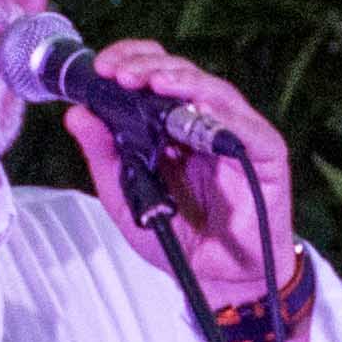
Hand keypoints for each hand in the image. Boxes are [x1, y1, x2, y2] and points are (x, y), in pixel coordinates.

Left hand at [59, 39, 300, 326]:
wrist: (217, 280)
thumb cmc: (177, 237)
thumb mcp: (125, 197)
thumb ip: (103, 156)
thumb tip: (76, 113)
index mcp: (170, 125)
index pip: (153, 75)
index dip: (130, 61)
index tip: (101, 68)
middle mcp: (204, 122)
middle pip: (181, 74)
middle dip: (148, 66)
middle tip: (119, 73)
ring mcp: (237, 135)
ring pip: (214, 91)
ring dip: (182, 81)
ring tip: (153, 82)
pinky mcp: (265, 155)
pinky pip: (248, 128)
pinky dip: (225, 116)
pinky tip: (199, 108)